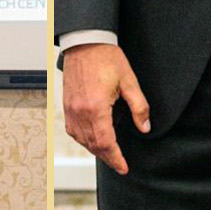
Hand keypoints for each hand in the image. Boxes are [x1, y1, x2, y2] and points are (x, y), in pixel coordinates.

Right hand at [62, 43, 149, 174]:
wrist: (85, 42)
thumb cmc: (105, 57)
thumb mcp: (129, 81)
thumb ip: (139, 107)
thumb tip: (144, 127)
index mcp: (96, 107)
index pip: (106, 143)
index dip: (116, 159)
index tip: (124, 168)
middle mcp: (80, 112)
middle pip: (93, 145)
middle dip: (108, 158)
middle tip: (119, 164)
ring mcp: (70, 109)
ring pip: (82, 140)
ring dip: (95, 150)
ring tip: (109, 154)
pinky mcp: (66, 105)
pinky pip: (73, 130)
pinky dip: (83, 139)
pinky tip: (92, 139)